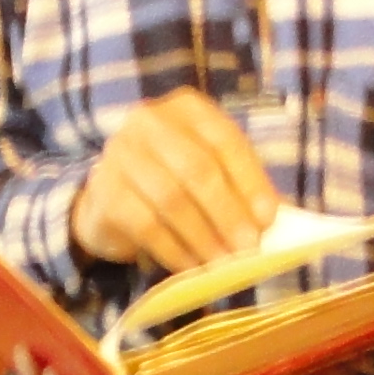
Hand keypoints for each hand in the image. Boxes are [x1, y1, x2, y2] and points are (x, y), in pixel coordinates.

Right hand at [68, 89, 279, 272]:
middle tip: (248, 247)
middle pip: (197, 168)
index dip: (249, 180)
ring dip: (203, 236)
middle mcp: (149, 121)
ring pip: (172, 199)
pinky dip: (174, 249)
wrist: (113, 195)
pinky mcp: (105, 191)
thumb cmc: (174, 179)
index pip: (224, 139)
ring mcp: (121, 153)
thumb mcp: (209, 170)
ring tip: (223, 262)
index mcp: (186, 108)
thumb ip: (238, 187)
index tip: (268, 218)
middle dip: (227, 212)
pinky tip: (192, 266)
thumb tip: (268, 222)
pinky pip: (146, 225)